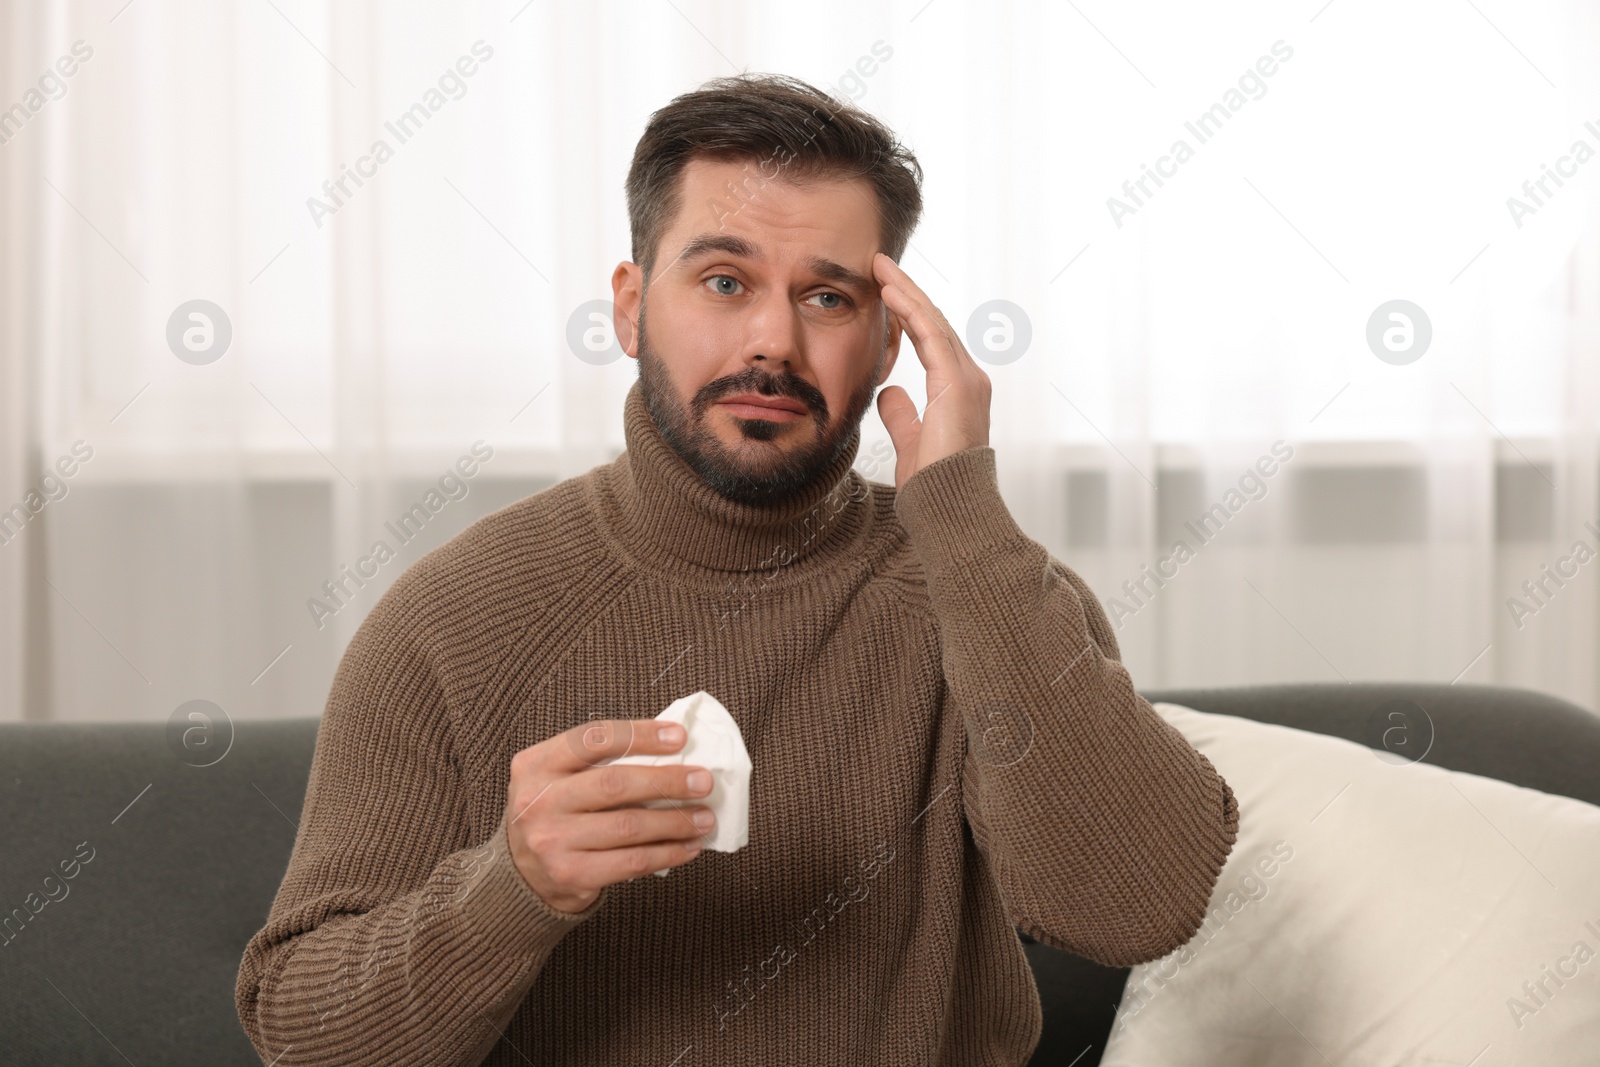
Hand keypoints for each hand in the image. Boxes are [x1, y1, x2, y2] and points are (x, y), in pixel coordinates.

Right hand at [505, 719, 715, 913]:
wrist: (520, 873)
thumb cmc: (555, 812)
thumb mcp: (559, 777)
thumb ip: (600, 761)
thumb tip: (673, 752)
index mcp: (536, 764)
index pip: (594, 738)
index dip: (641, 735)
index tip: (680, 737)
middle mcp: (538, 800)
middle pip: (614, 783)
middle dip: (667, 781)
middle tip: (703, 781)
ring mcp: (552, 840)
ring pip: (628, 826)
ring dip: (675, 821)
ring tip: (704, 817)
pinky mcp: (571, 875)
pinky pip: (631, 862)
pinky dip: (667, 853)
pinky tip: (688, 847)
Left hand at [872, 252, 991, 488]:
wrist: (949, 507)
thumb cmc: (933, 484)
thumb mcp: (911, 440)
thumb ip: (902, 415)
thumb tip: (890, 392)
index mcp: (958, 391)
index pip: (930, 341)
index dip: (907, 314)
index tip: (883, 292)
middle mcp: (968, 378)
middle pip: (933, 323)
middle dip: (906, 292)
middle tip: (880, 265)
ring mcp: (967, 379)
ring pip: (933, 322)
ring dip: (906, 292)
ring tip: (881, 267)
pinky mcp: (957, 383)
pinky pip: (931, 335)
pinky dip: (910, 310)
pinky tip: (890, 292)